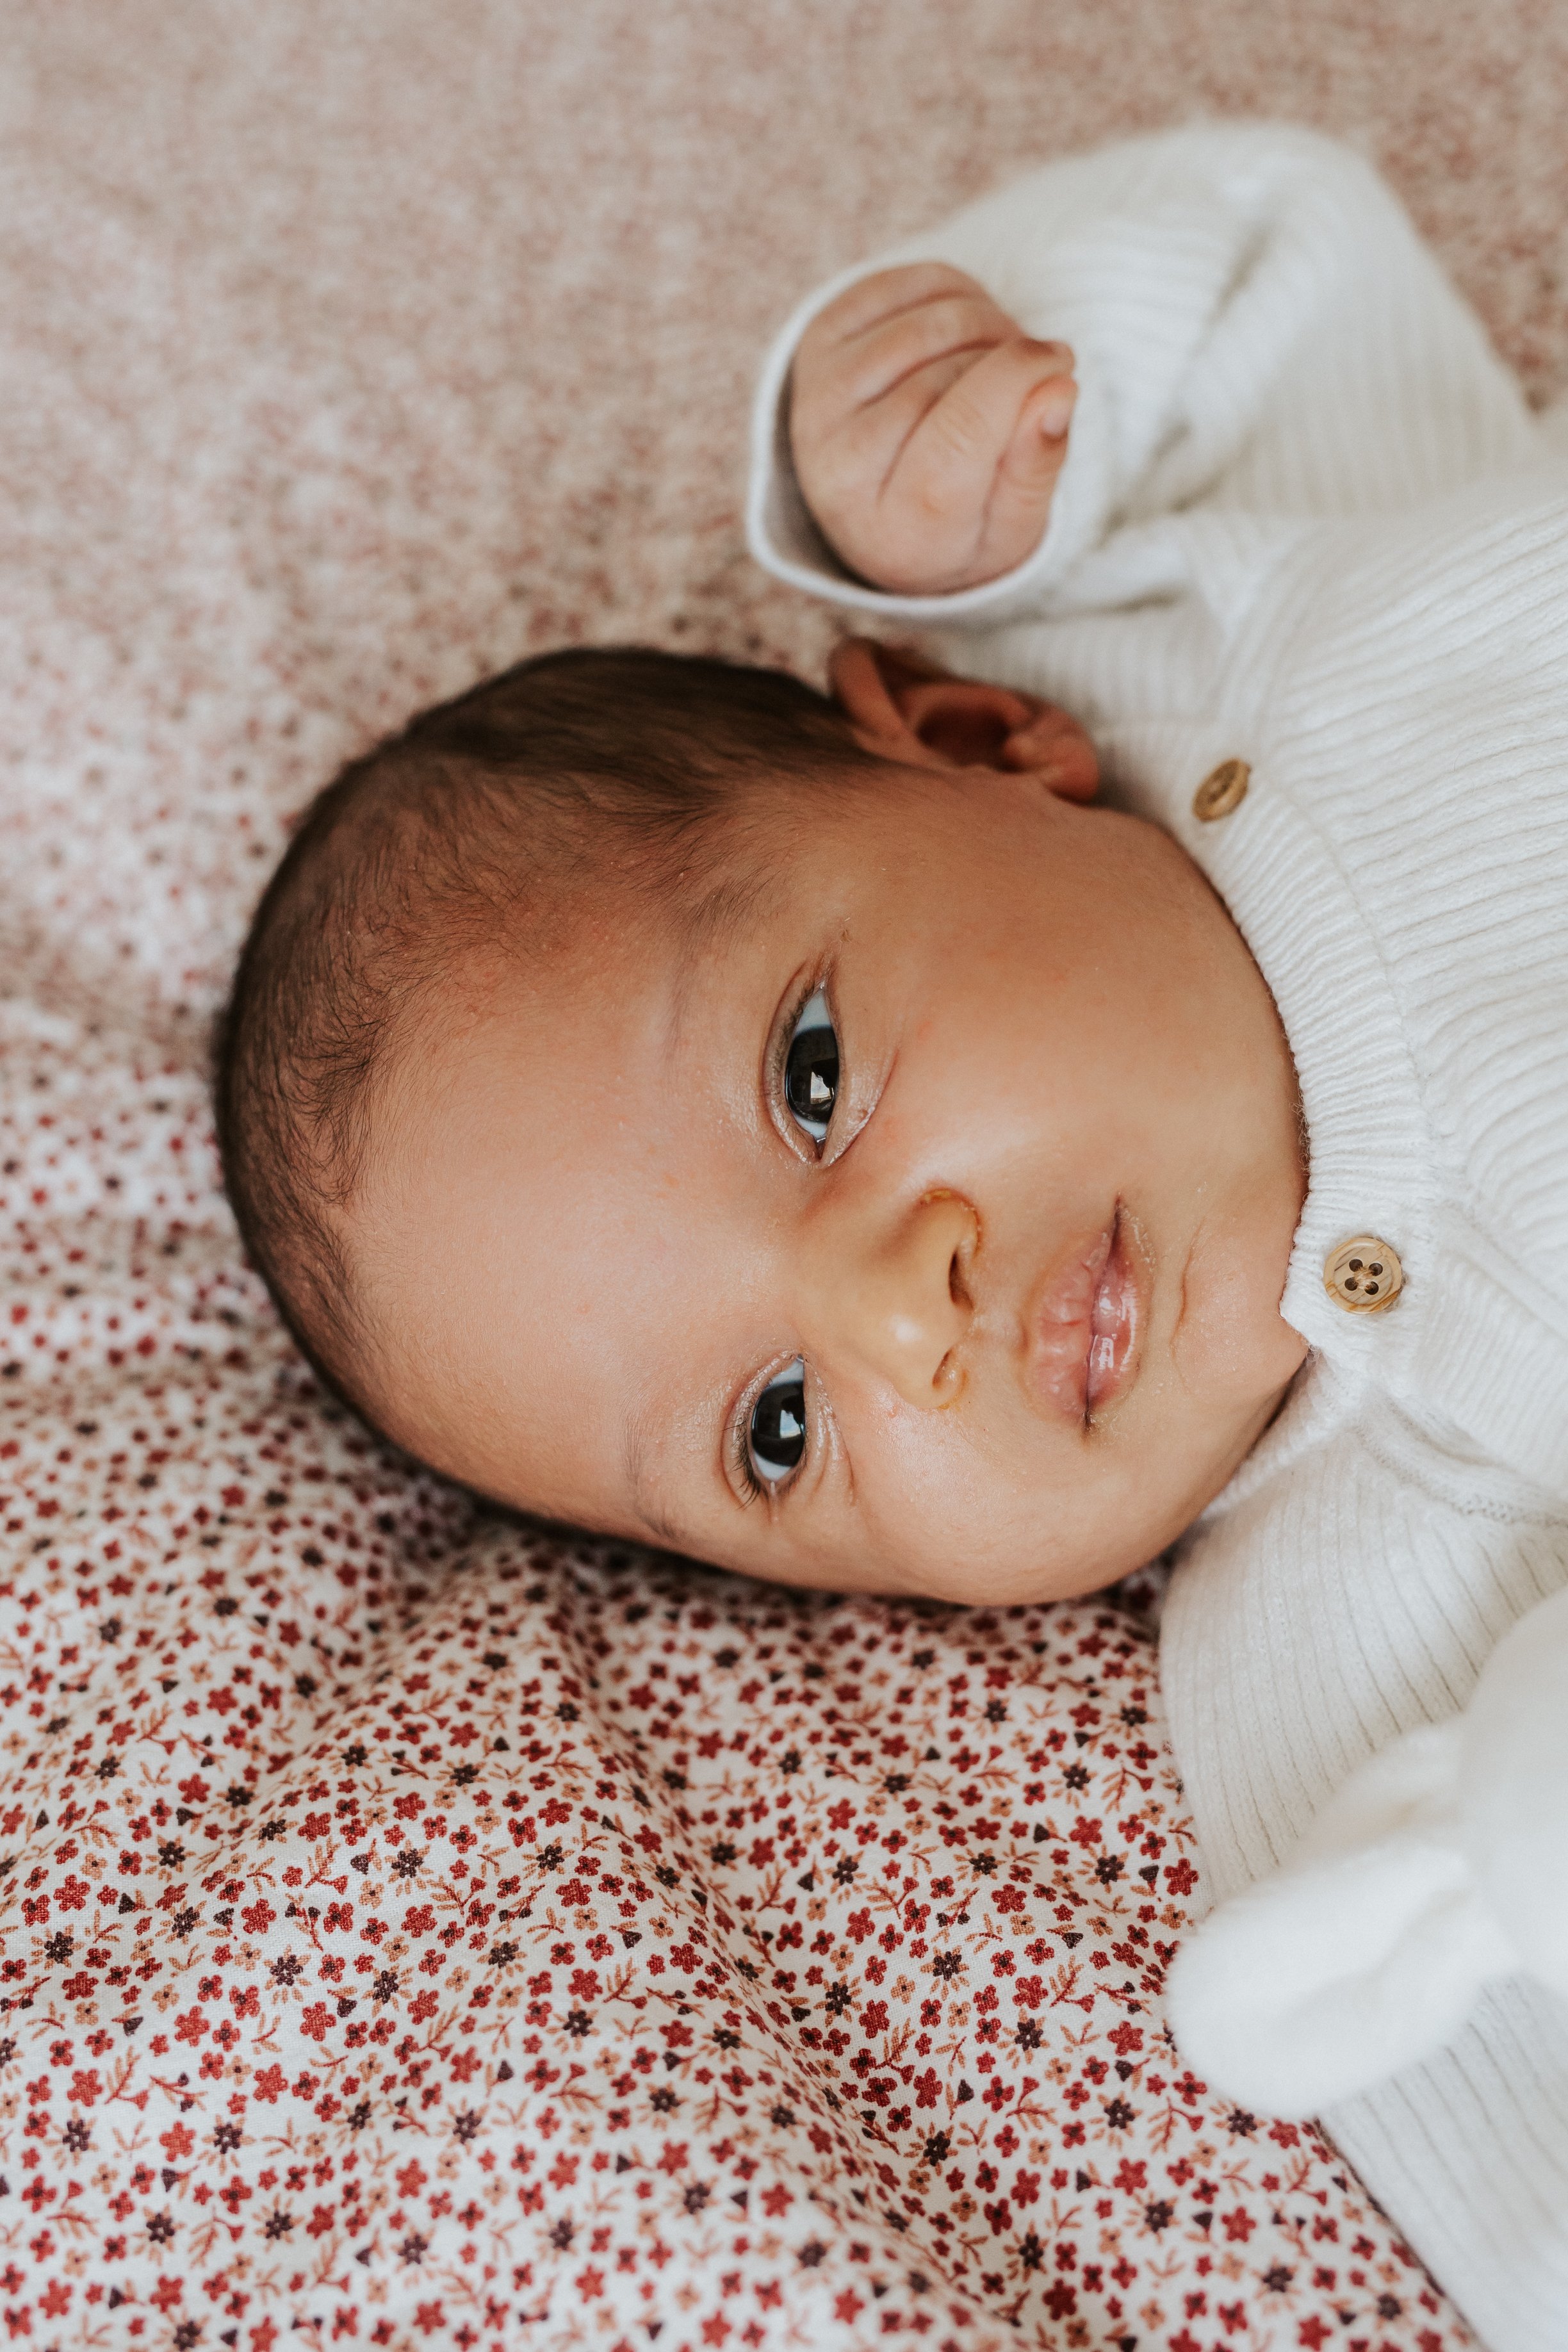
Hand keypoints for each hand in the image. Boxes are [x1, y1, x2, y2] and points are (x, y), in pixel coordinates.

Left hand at [789, 262, 1075, 596]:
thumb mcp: (1009, 526)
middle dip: (1008, 358)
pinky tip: (960, 339)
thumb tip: (1057, 390)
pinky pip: (905, 288)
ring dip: (986, 325)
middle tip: (1028, 384)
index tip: (1061, 365)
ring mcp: (820, 401)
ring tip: (997, 364)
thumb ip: (1034, 467)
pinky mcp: (816, 344)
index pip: (960, 434)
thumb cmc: (955, 523)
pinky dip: (951, 295)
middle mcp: (841, 468)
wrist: (875, 511)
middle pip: (949, 372)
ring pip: (930, 324)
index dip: (1017, 382)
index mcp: (897, 530)